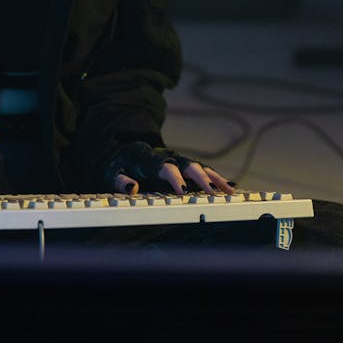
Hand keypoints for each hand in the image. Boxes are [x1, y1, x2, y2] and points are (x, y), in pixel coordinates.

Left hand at [113, 162, 235, 196]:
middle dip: (202, 178)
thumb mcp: (111, 172)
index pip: (164, 167)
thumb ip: (120, 180)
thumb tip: (131, 187)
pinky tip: (230, 188)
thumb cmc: (119, 164)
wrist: (123, 149)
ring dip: (215, 178)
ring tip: (230, 191)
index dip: (175, 179)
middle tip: (214, 192)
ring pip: (199, 167)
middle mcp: (167, 155)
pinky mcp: (183, 165)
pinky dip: (216, 178)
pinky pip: (202, 171)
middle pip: (188, 165)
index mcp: (148, 157)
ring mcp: (177, 159)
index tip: (184, 192)